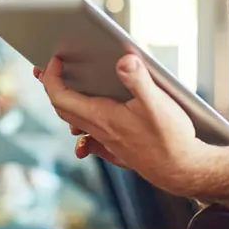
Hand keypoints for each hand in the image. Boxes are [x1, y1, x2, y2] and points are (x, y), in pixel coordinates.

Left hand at [34, 55, 214, 197]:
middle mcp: (100, 131)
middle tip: (46, 69)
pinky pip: (90, 141)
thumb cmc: (170, 137)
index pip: (61, 96)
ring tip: (65, 90)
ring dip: (65, 104)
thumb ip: (138, 79)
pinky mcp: (118, 151)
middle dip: (51, 87)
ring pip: (75, 123)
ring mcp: (108, 143)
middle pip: (62, 108)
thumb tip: (123, 59)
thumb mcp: (157, 102)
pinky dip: (82, 131)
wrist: (182, 169)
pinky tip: (86, 131)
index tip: (53, 60)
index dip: (52, 77)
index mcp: (102, 116)